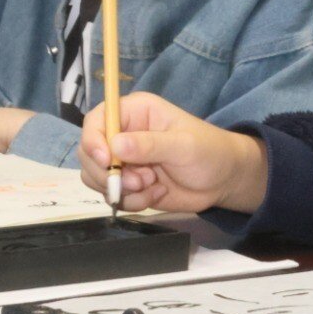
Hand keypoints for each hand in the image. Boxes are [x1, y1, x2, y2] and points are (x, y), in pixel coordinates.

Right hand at [78, 93, 269, 213]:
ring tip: (151, 186)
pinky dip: (131, 201)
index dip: (94, 141)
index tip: (106, 161)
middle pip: (89, 153)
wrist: (223, 181)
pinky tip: (156, 194)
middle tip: (139, 181)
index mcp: (134, 112)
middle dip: (108, 173)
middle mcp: (123, 134)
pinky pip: (112, 196)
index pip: (97, 120)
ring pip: (96, 177)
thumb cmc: (209, 152)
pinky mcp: (128, 184)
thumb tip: (115, 146)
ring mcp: (124, 161)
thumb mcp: (183, 145)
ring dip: (121, 189)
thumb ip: (149, 145)